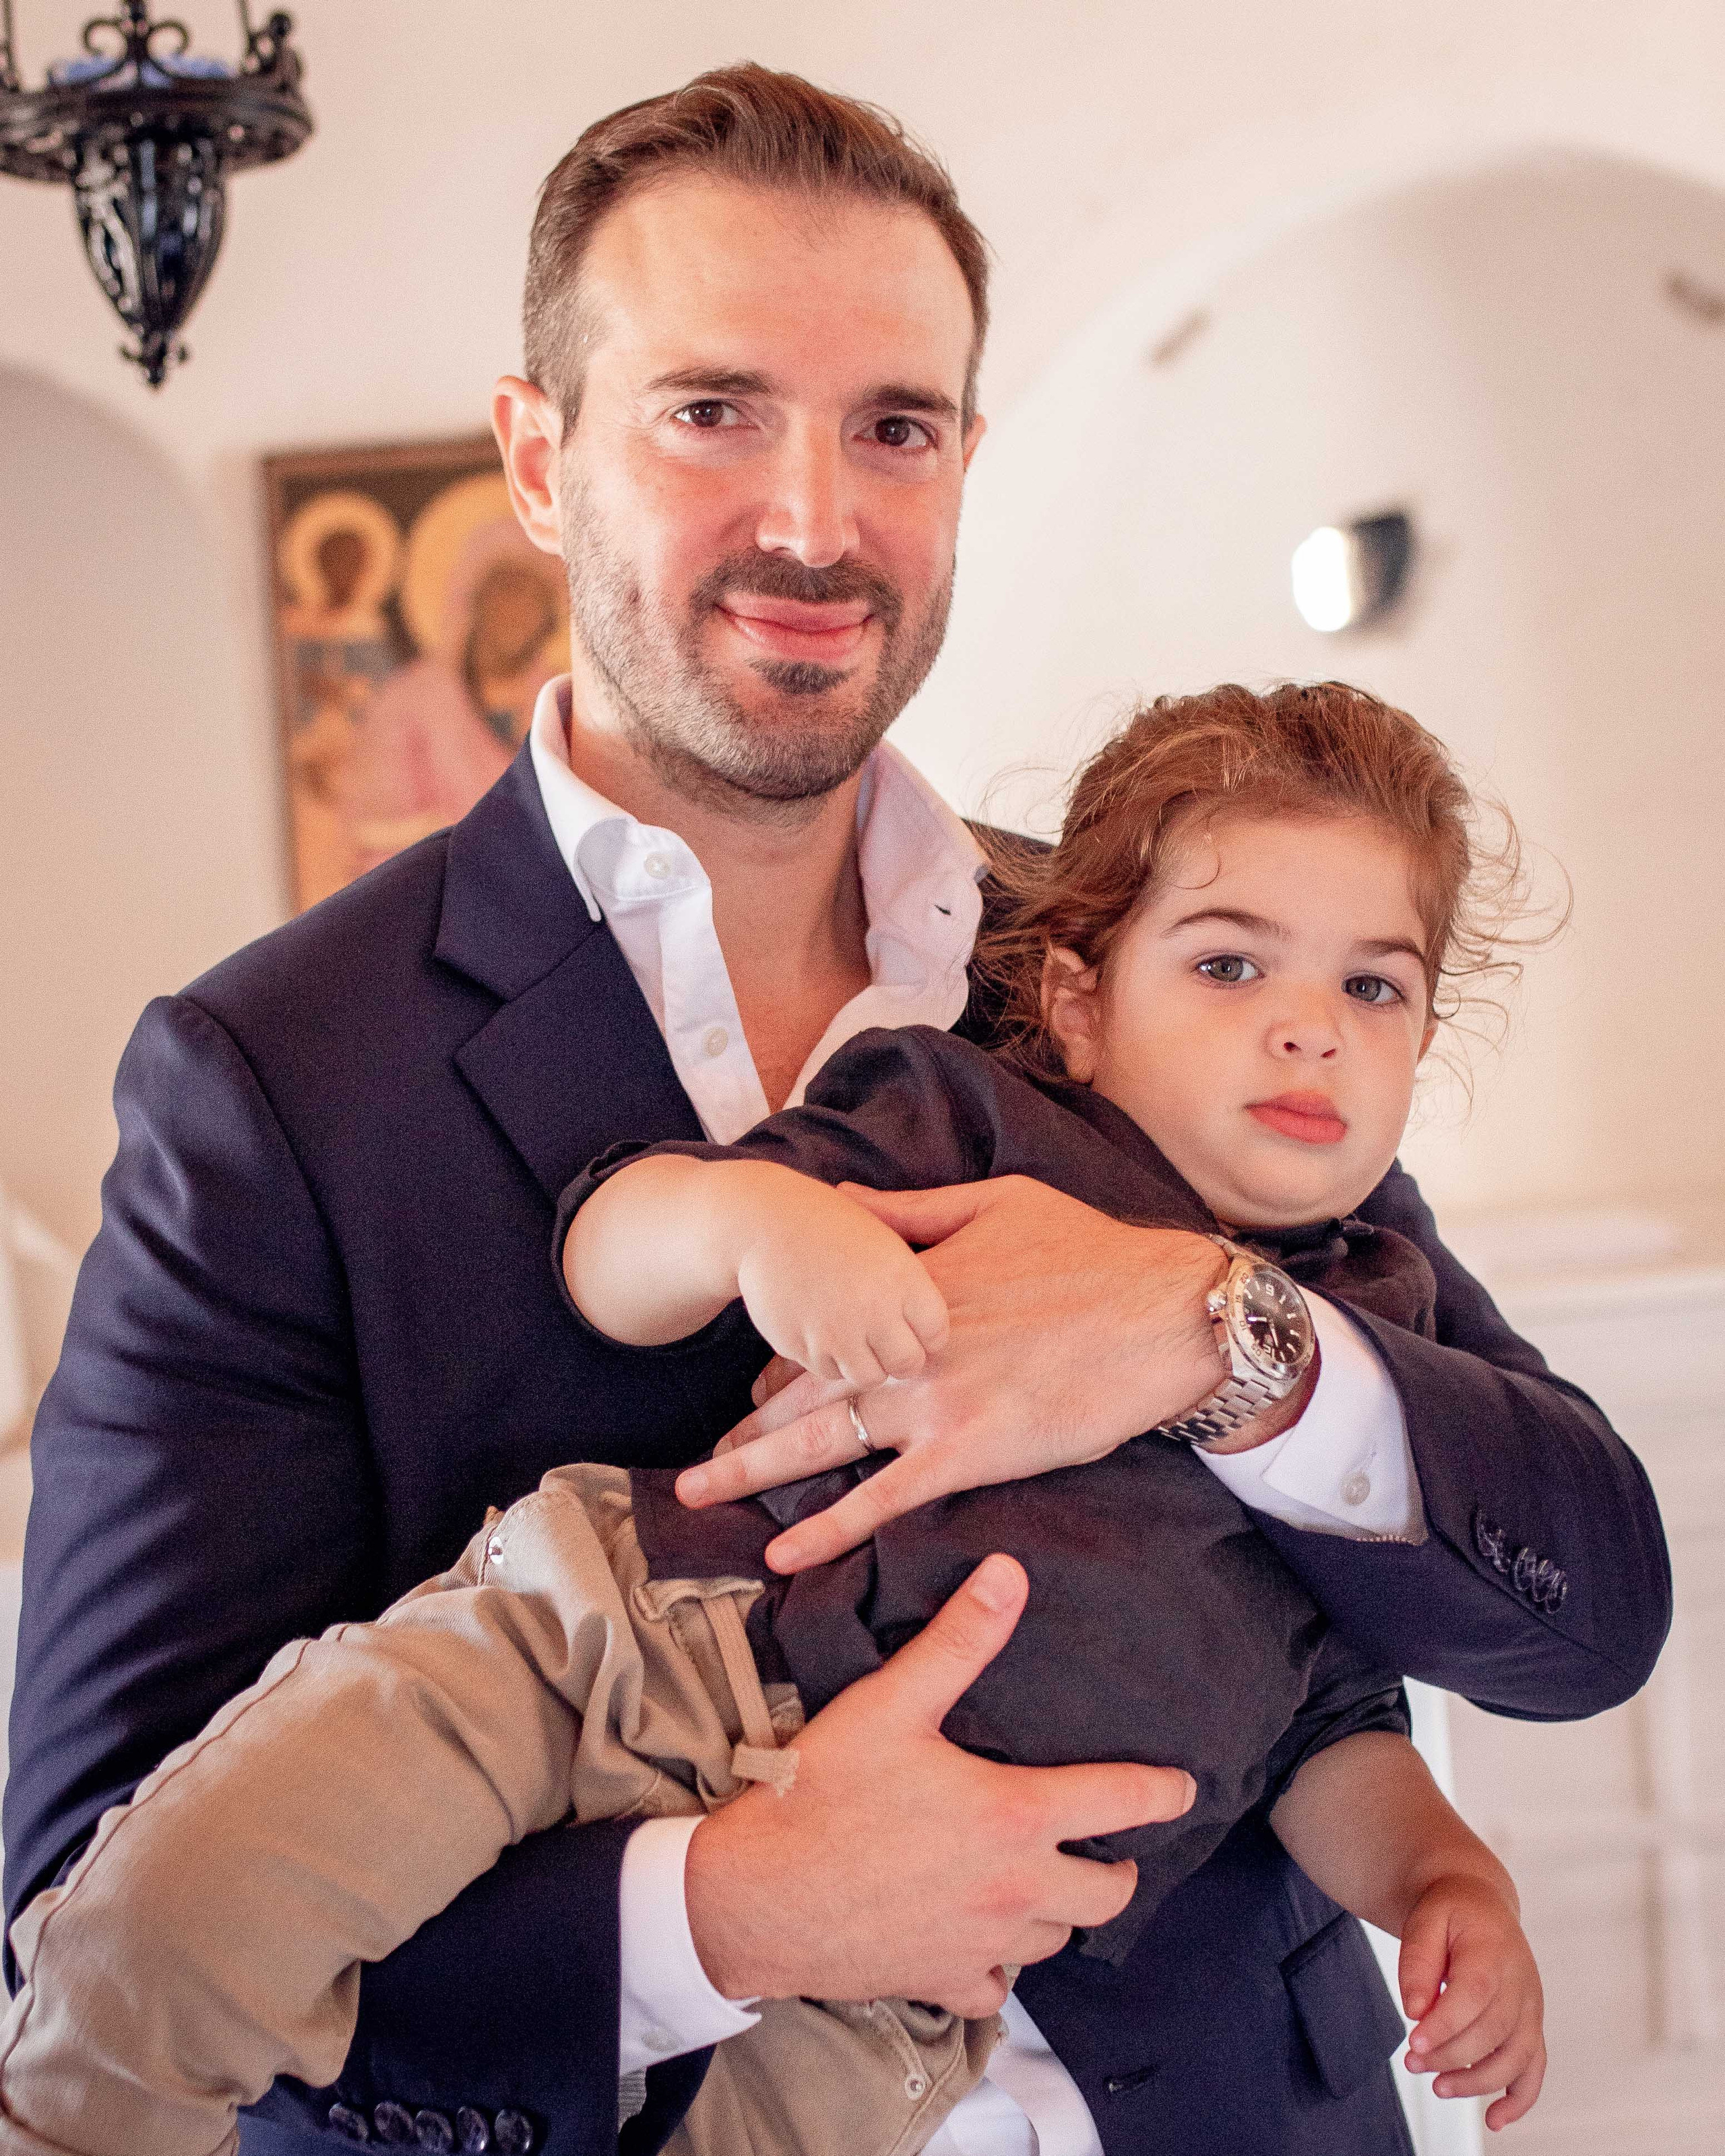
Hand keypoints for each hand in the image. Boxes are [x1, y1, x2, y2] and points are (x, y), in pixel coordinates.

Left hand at [677, 1176, 1228, 1571]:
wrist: (1167, 1311)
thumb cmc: (1091, 1250)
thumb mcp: (992, 1201)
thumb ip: (909, 1210)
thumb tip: (842, 1201)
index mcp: (910, 1289)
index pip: (822, 1331)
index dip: (781, 1368)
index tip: (754, 1394)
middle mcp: (907, 1349)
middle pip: (803, 1394)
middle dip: (745, 1430)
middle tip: (699, 1463)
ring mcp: (934, 1404)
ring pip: (823, 1446)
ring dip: (752, 1473)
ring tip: (700, 1495)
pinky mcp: (971, 1453)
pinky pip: (883, 1500)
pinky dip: (828, 1529)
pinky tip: (782, 1553)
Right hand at [683, 1554, 1194, 2013]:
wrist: (753, 1897)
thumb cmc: (821, 1793)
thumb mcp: (891, 1701)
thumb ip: (959, 1639)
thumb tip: (1009, 1573)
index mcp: (1015, 1816)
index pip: (1121, 1803)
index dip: (1162, 1792)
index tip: (1184, 1788)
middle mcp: (1014, 1890)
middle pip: (1106, 1893)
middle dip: (1118, 1869)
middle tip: (1111, 1848)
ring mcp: (979, 1945)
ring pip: (1054, 1941)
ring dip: (1059, 1912)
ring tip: (1046, 1884)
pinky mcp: (938, 1982)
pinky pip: (995, 1989)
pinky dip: (999, 1967)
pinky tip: (983, 1942)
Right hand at [735, 1176, 948, 1390]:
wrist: (765, 1224)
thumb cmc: (832, 1227)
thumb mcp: (885, 1240)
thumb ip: (912, 1287)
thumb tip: (935, 1335)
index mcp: (903, 1278)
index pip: (936, 1334)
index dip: (928, 1334)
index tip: (917, 1329)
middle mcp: (873, 1310)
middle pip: (907, 1365)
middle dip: (902, 1359)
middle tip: (890, 1344)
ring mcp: (835, 1333)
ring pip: (868, 1377)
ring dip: (865, 1363)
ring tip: (854, 1335)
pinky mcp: (801, 1347)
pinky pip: (828, 1371)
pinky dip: (830, 1359)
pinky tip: (823, 1330)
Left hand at [1400, 1874, 1545, 2129]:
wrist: (1480, 1903)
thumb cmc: (1449, 1912)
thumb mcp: (1425, 1919)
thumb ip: (1418, 1961)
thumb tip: (1414, 2010)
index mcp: (1493, 1952)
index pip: (1473, 1996)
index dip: (1444, 2025)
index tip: (1413, 2042)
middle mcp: (1521, 1984)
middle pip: (1492, 2032)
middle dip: (1450, 2055)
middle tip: (1411, 2063)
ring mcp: (1531, 2009)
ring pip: (1514, 2058)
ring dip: (1477, 2081)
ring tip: (1437, 2088)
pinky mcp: (1531, 2027)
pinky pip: (1534, 2069)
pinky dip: (1519, 2099)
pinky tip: (1493, 2120)